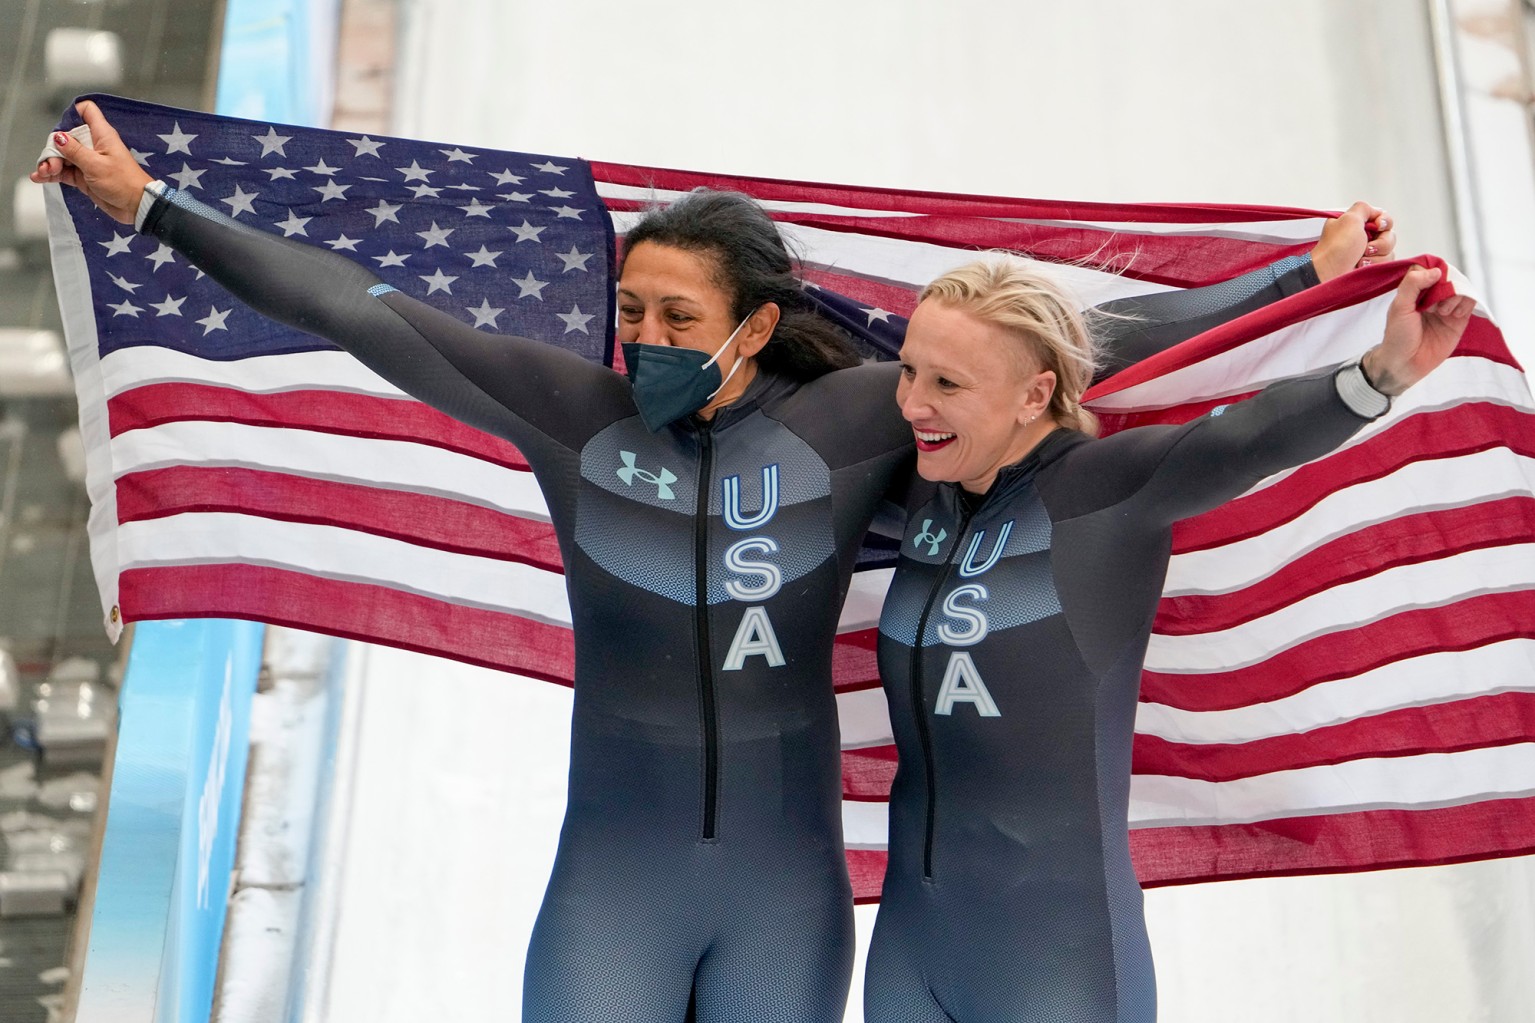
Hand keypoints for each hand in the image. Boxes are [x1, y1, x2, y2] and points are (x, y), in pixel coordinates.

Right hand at [30, 100, 153, 224]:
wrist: (137, 207)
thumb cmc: (122, 182)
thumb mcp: (96, 165)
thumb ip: (74, 151)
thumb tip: (58, 136)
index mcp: (101, 135)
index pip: (87, 112)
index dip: (72, 113)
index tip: (62, 126)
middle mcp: (93, 145)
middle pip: (67, 137)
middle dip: (54, 148)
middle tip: (51, 164)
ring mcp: (88, 161)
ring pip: (63, 156)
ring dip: (50, 162)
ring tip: (44, 173)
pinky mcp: (84, 177)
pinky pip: (65, 172)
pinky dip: (52, 174)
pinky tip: (40, 177)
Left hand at [1309, 201, 1396, 281]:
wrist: (1328, 273)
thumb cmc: (1337, 247)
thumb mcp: (1349, 218)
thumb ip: (1363, 208)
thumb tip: (1376, 212)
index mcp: (1357, 224)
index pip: (1383, 219)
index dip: (1384, 222)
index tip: (1378, 226)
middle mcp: (1363, 237)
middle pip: (1389, 235)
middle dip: (1381, 242)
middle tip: (1366, 248)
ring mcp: (1366, 253)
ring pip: (1389, 250)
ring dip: (1376, 256)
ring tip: (1360, 261)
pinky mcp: (1369, 267)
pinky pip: (1385, 263)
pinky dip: (1374, 265)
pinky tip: (1361, 267)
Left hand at [1359, 265, 1474, 394]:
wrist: (1406, 363)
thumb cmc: (1398, 335)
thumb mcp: (1399, 307)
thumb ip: (1413, 284)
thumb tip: (1436, 271)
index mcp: (1416, 290)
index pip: (1430, 269)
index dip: (1434, 272)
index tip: (1431, 282)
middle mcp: (1432, 296)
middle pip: (1449, 277)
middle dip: (1446, 286)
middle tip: (1434, 304)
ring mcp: (1447, 306)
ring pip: (1461, 288)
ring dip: (1455, 296)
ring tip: (1442, 312)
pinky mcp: (1459, 319)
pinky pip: (1470, 302)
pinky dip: (1465, 304)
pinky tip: (1453, 315)